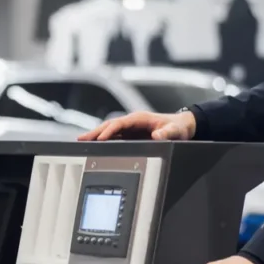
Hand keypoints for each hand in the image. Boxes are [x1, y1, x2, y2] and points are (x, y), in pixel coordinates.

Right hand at [78, 110, 195, 141]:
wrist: (182, 126)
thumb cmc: (178, 127)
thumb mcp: (176, 131)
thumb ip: (167, 134)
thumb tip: (156, 136)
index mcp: (140, 118)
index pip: (119, 123)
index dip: (109, 131)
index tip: (100, 138)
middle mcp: (133, 122)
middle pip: (110, 125)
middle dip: (95, 132)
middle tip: (81, 139)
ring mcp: (131, 128)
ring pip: (110, 130)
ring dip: (96, 135)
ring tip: (81, 141)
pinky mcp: (131, 134)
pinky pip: (114, 136)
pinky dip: (103, 140)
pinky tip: (95, 145)